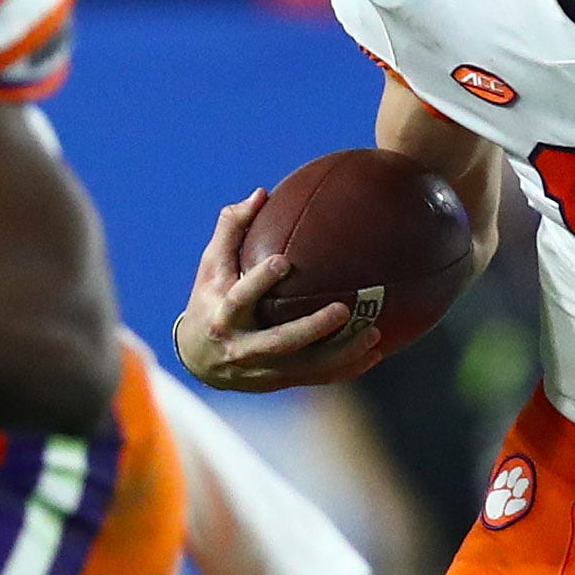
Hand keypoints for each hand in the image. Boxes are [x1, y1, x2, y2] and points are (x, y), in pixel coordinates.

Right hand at [174, 190, 368, 391]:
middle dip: (312, 329)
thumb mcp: (211, 266)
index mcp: (223, 315)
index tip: (283, 261)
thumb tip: (261, 193)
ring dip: (341, 353)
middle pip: (280, 342)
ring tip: (374, 334)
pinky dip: (347, 368)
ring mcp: (263, 369)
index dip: (260, 281)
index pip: (240, 298)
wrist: (199, 360)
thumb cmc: (209, 300)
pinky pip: (318, 378)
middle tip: (344, 309)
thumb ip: (232, 229)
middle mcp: (242, 346)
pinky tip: (375, 353)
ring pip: (306, 366)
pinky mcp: (280, 381)